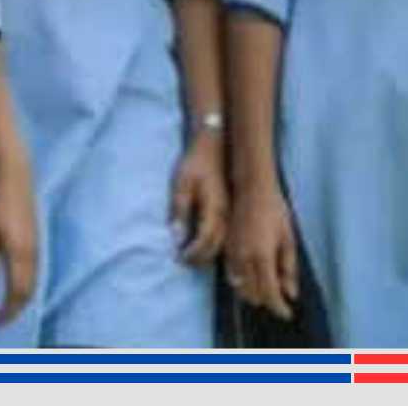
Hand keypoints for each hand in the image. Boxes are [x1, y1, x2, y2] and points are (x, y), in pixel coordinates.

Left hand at [0, 158, 37, 327]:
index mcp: (20, 255)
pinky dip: (24, 286)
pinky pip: (33, 272)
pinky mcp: (36, 239)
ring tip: (3, 307)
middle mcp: (33, 254)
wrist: (15, 176)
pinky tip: (12, 284)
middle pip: (28, 292)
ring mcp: (37, 246)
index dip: (6, 313)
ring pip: (33, 282)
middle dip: (14, 310)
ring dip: (20, 299)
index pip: (17, 294)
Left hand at [171, 130, 227, 265]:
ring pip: (224, 244)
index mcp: (214, 210)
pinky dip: (215, 245)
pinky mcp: (230, 210)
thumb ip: (179, 211)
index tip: (179, 258)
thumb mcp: (181, 185)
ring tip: (192, 257)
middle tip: (183, 261)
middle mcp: (226, 215)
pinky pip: (226, 235)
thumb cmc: (195, 165)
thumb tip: (176, 237)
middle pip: (216, 247)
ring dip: (208, 254)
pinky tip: (205, 246)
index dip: (193, 254)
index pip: (205, 241)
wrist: (212, 147)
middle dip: (200, 259)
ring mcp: (230, 213)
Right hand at [225, 174, 297, 320]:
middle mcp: (244, 259)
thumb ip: (288, 268)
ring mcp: (231, 254)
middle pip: (253, 294)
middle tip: (280, 300)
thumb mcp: (288, 239)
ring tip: (267, 290)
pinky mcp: (225, 248)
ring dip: (253, 294)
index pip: (269, 294)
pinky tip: (252, 277)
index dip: (279, 308)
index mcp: (262, 257)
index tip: (287, 313)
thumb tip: (290, 294)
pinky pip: (232, 275)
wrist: (252, 189)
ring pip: (240, 287)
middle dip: (267, 301)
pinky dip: (242, 283)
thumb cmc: (275, 211)